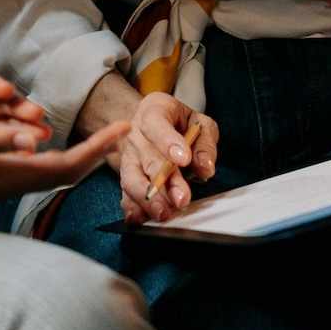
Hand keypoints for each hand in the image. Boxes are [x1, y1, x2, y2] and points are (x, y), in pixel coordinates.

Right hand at [0, 120, 130, 221]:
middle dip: (93, 152)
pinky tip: (39, 138)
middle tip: (117, 131)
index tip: (124, 129)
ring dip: (71, 152)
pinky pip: (25, 167)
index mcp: (3, 176)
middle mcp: (3, 182)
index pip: (65, 167)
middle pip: (62, 171)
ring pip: (44, 170)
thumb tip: (33, 138)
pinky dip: (45, 152)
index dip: (97, 149)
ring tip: (89, 132)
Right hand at [110, 88, 220, 224]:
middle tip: (182, 198)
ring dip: (148, 199)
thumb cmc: (179, 124)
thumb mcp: (199, 123)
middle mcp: (135, 134)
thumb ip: (204, 143)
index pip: (157, 124)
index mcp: (153, 111)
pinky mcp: (126, 178)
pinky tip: (139, 219)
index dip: (168, 142)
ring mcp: (128, 157)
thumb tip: (205, 167)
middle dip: (165, 180)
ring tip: (164, 212)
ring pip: (132, 178)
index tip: (184, 160)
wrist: (154, 125)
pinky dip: (132, 208)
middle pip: (148, 157)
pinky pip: (125, 194)